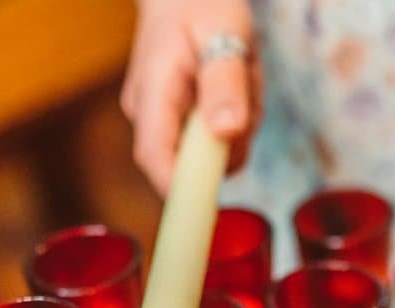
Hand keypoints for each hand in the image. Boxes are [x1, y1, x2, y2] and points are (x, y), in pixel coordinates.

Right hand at [121, 0, 261, 193]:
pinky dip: (236, 119)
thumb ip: (225, 84)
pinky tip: (236, 85)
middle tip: (247, 86)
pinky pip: (215, 138)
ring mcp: (161, 119)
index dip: (182, 189)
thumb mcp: (223, 33)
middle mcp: (148, 114)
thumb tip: (227, 132)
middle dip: (232, 141)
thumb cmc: (201, 3)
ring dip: (240, 125)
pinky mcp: (178, 121)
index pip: (155, 159)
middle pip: (192, 163)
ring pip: (212, 151)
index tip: (216, 200)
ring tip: (242, 75)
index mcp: (153, 94)